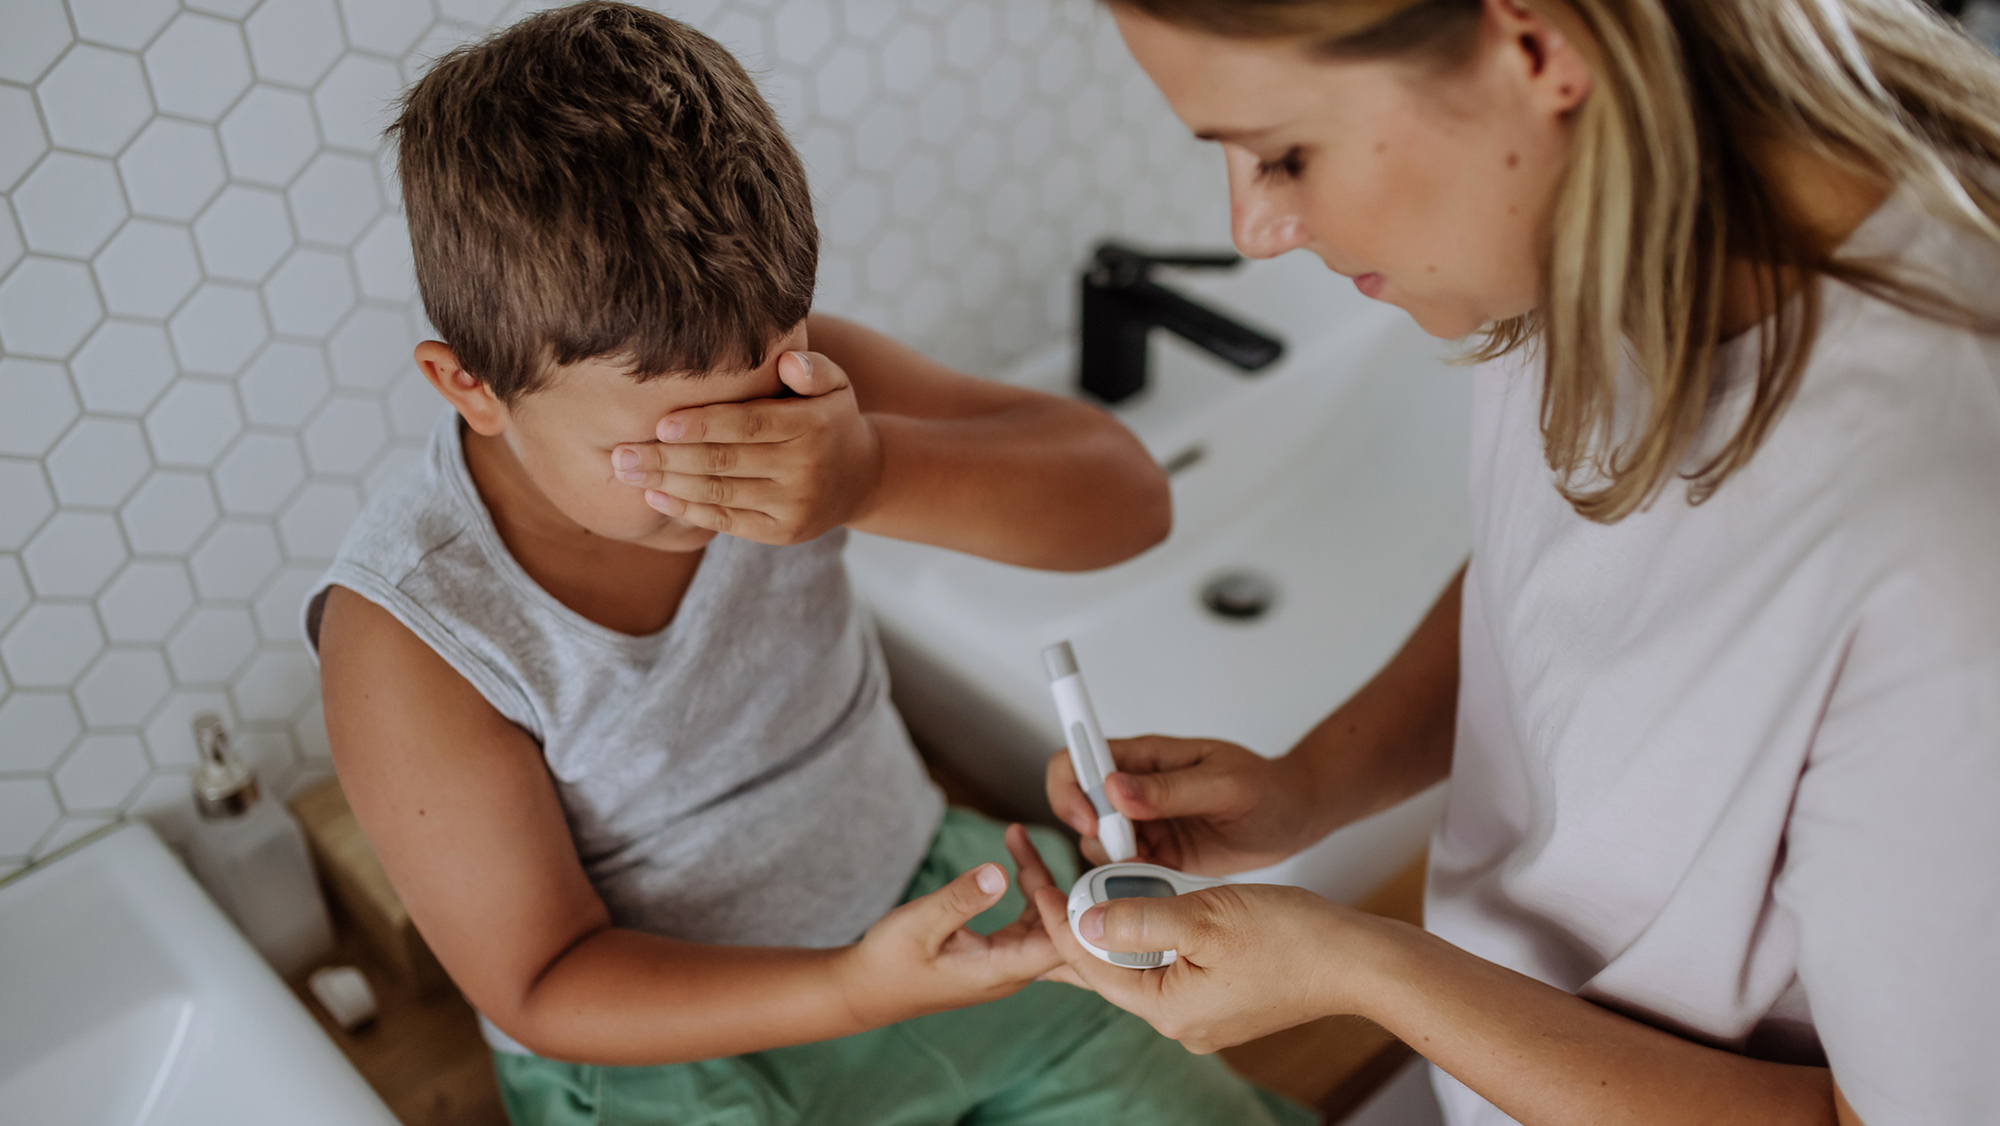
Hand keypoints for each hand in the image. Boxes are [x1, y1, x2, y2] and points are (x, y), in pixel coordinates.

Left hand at [611, 350, 882, 544]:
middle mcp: (804, 468)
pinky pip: (728, 522)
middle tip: (621, 453)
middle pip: (725, 463)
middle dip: (668, 459)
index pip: (749, 425)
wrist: (862, 478)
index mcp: (812, 425)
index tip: (660, 423)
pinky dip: (688, 510)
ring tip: (627, 473)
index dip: (703, 426)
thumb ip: (812, 366)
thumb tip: (785, 361)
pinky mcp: (782, 532)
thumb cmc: (829, 419)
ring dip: (668, 485)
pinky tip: (655, 497)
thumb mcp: (835, 384)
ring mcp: (793, 505)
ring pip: (720, 494)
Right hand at [835, 825, 1067, 1025]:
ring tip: (1014, 837)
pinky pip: (1028, 921)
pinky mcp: (999, 954)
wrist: (868, 989)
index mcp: (1001, 970)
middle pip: (1058, 926)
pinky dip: (1025, 891)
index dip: (1063, 907)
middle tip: (1018, 839)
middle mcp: (1013, 971)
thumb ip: (960, 899)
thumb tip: (999, 872)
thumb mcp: (919, 924)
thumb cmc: (889, 962)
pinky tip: (1014, 865)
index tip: (1037, 867)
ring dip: (1035, 879)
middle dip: (1049, 879)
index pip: (1059, 945)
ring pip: (1044, 920)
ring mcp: (1008, 963)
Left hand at [1028, 877, 1381, 1052]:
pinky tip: (1139, 906)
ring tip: (1086, 885)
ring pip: (1136, 965)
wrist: (1356, 961)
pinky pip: (1167, 965)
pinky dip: (1148, 934)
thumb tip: (1081, 921)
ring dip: (1114, 925)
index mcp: (1168, 1008)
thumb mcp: (1204, 915)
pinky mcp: (1220, 1000)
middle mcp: (1179, 1021)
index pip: (1089, 962)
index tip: (1036, 877)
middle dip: (1077, 923)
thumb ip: (1137, 919)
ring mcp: (1201, 1014)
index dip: (1058, 916)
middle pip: (1107, 969)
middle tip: (1048, 879)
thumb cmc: (1292, 937)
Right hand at [1046, 736, 1318, 873]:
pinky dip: (1131, 882)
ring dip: (1112, 862)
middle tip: (1128, 852)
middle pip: (1076, 805)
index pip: (1079, 758)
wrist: (1293, 819)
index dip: (1070, 788)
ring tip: (1155, 866)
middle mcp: (1134, 790)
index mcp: (1145, 758)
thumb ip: (1170, 789)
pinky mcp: (1156, 855)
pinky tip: (1162, 881)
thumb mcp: (1223, 784)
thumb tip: (1115, 788)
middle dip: (1089, 834)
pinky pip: (1123, 871)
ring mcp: (1143, 824)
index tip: (1091, 819)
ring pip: (1095, 845)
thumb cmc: (1265, 788)